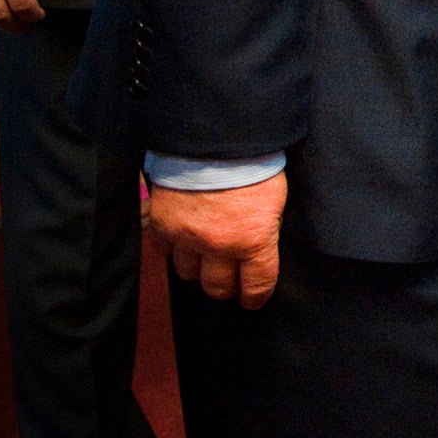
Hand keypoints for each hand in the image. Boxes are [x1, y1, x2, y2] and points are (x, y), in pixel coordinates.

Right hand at [152, 172, 288, 308]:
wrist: (215, 136)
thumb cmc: (254, 163)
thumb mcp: (275, 199)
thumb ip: (263, 229)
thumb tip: (259, 248)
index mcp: (253, 240)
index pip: (256, 285)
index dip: (255, 297)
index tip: (252, 301)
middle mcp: (218, 245)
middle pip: (217, 287)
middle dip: (225, 287)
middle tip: (228, 281)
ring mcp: (186, 236)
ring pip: (188, 273)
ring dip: (197, 267)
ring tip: (204, 257)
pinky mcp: (161, 224)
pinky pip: (164, 251)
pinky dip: (173, 249)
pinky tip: (182, 240)